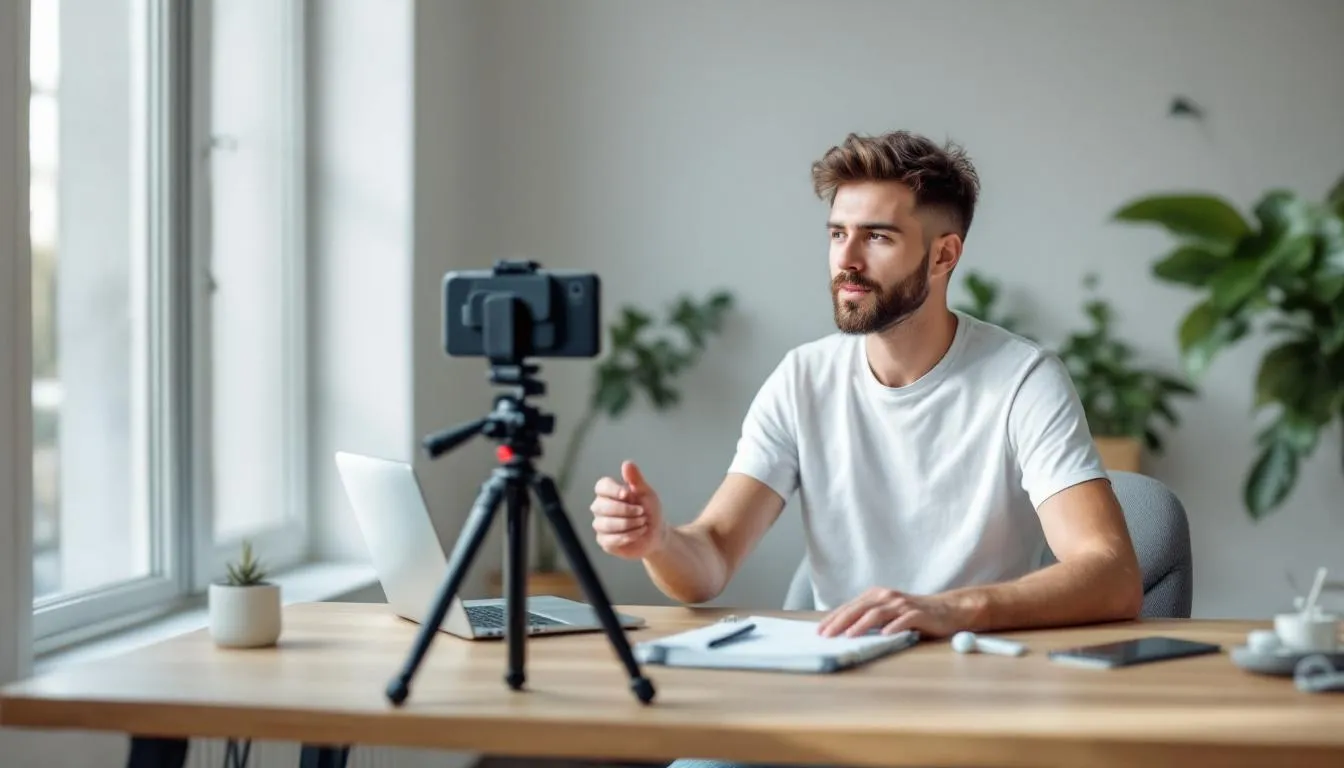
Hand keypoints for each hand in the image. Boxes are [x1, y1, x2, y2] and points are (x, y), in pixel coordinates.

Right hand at [591, 460, 666, 558]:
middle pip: (600, 506)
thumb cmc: (650, 510)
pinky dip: (627, 536)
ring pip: (604, 524)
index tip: (628, 495)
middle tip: (641, 512)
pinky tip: (638, 533)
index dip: (613, 490)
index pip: (601, 487)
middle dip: (624, 510)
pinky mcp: (604, 541)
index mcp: (609, 493)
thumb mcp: (646, 493)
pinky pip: (609, 539)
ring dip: (628, 524)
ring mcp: (601, 525)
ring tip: (642, 523)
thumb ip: (636, 480)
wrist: (656, 534)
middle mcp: (600, 507)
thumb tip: (627, 463)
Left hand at [817, 587, 972, 638]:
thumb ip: (868, 618)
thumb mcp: (887, 613)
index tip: (819, 631)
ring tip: (849, 635)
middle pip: (859, 608)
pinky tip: (884, 635)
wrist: (946, 609)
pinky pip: (903, 620)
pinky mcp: (918, 613)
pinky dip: (893, 627)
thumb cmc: (912, 614)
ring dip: (861, 624)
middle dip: (840, 622)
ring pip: (877, 613)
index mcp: (876, 595)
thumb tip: (842, 631)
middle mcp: (887, 596)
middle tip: (826, 635)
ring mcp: (902, 604)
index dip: (833, 618)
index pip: (850, 607)